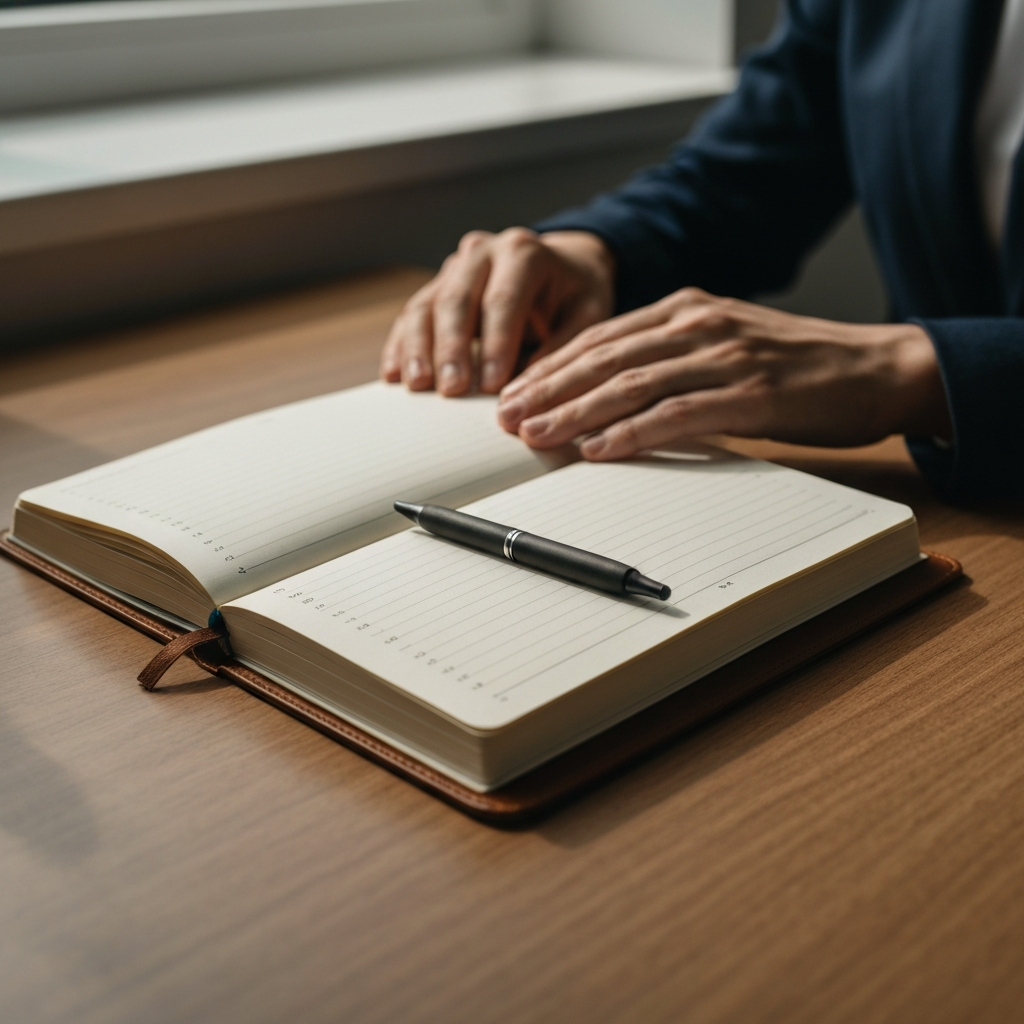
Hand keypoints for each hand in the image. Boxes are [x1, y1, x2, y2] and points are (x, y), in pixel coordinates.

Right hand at [380, 229, 614, 394]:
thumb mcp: (588, 315)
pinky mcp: (437, 286)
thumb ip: (563, 346)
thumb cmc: (576, 295)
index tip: (492, 386)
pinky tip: (394, 375)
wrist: (561, 266)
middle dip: (451, 348)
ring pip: (426, 304)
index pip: (503, 300)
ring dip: (418, 348)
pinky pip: (413, 314)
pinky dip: (402, 345)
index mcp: (524, 253)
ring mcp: (454, 266)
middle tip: (451, 390)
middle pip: (457, 299)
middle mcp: (483, 252)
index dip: (495, 344)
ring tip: (418, 386)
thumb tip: (528, 387)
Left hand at [497, 288, 952, 457]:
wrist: (875, 367)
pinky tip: (598, 448)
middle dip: (548, 389)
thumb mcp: (722, 346)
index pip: (601, 338)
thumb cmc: (796, 365)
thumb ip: (669, 361)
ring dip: (576, 411)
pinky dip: (633, 432)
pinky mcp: (751, 392)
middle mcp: (698, 323)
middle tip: (506, 418)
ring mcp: (725, 355)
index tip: (514, 394)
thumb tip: (610, 395)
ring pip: (632, 383)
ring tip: (535, 434)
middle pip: (605, 357)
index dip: (551, 367)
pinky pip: (678, 413)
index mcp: (686, 310)